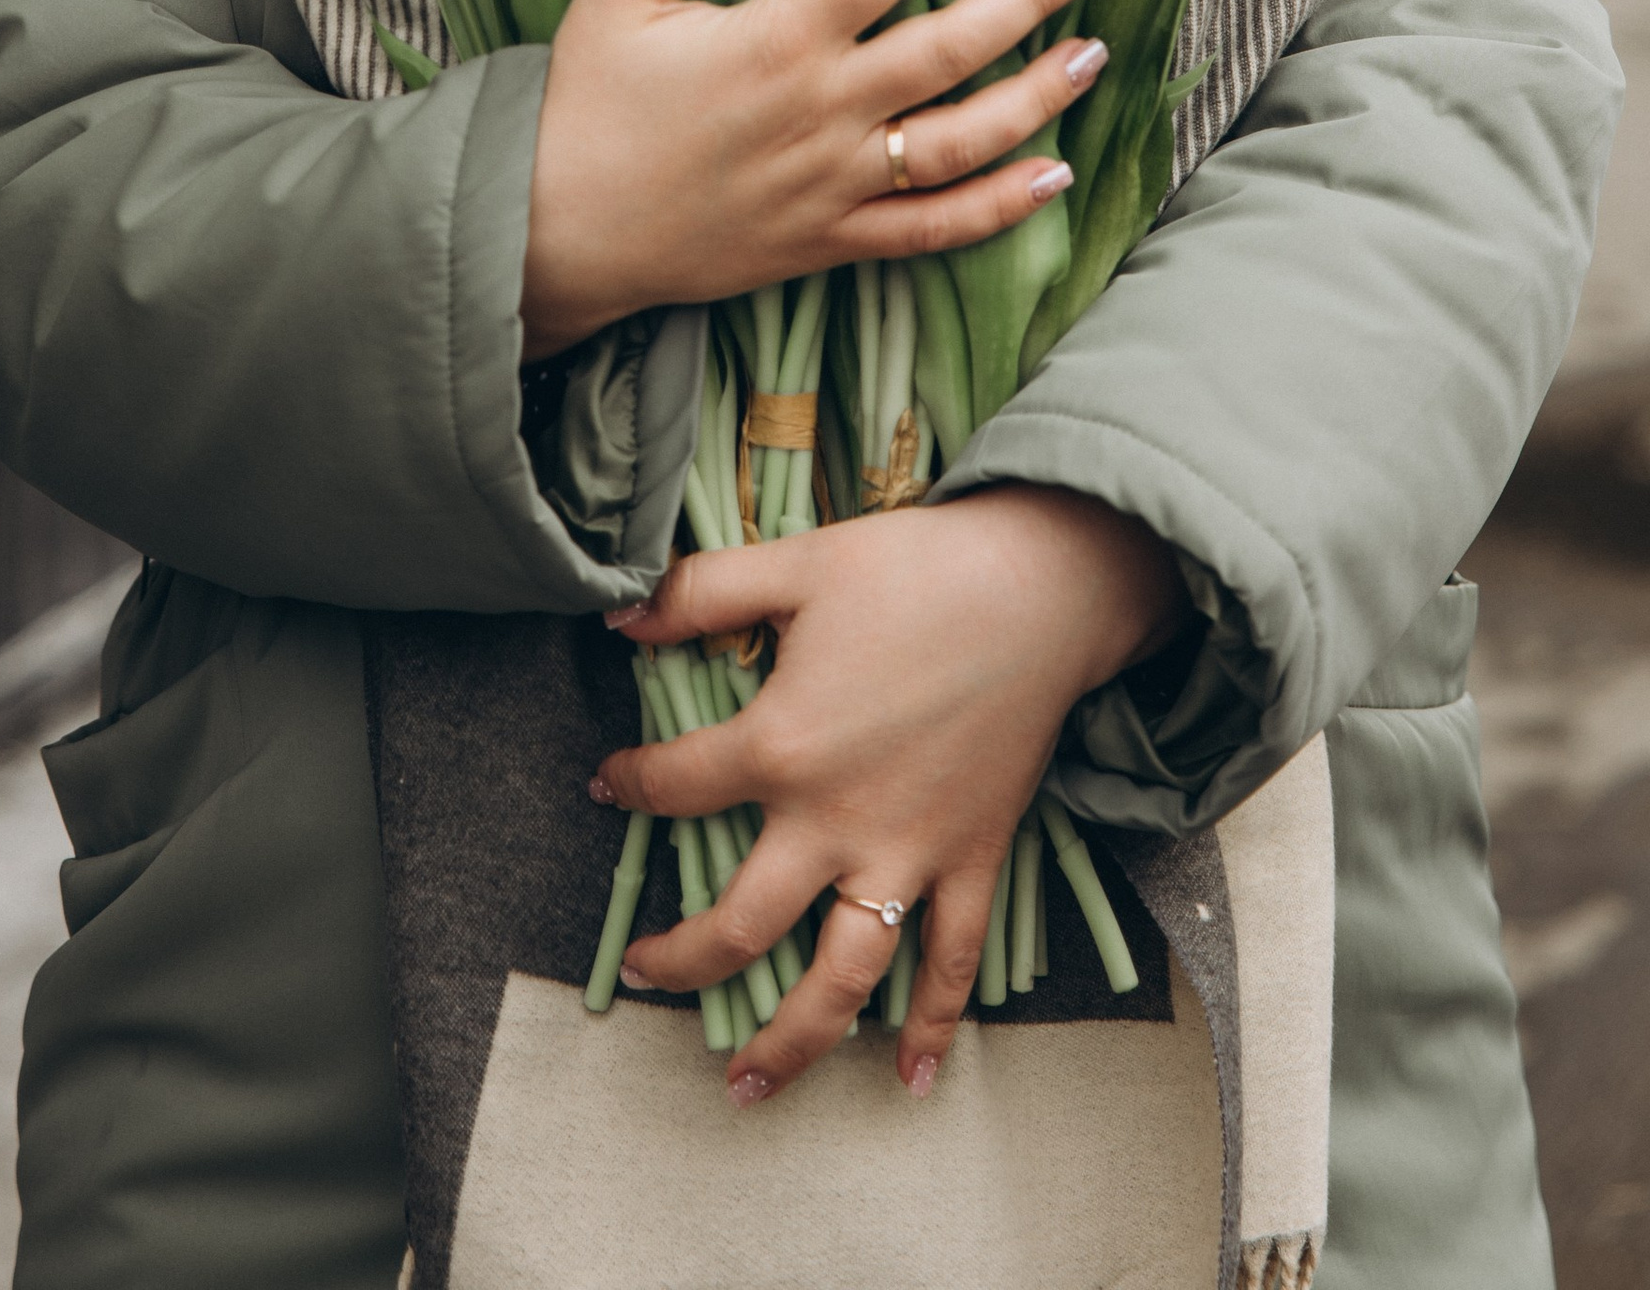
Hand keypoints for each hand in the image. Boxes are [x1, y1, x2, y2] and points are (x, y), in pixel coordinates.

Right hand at [520, 0, 1110, 357]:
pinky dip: (997, 209)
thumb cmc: (585, 104)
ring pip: (960, 142)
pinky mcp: (828, 242)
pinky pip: (930, 232)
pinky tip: (1050, 175)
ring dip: (1036, 97)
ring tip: (1093, 55)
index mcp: (775, 38)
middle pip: (951, 47)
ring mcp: (832, 184)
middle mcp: (820, 110)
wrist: (552, 233)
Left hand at [597, 490, 1186, 1098]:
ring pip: (839, 978)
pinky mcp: (972, 861)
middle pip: (739, 926)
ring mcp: (907, 855)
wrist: (1041, 587)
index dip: (627, 785)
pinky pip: (953, 962)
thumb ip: (700, 592)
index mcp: (781, 748)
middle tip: (644, 975)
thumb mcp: (795, 564)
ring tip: (745, 1085)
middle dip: (681, 962)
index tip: (607, 784)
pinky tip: (909, 1080)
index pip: (674, 787)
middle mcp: (835, 823)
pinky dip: (934, 1026)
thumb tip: (617, 611)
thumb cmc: (914, 570)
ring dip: (790, 1041)